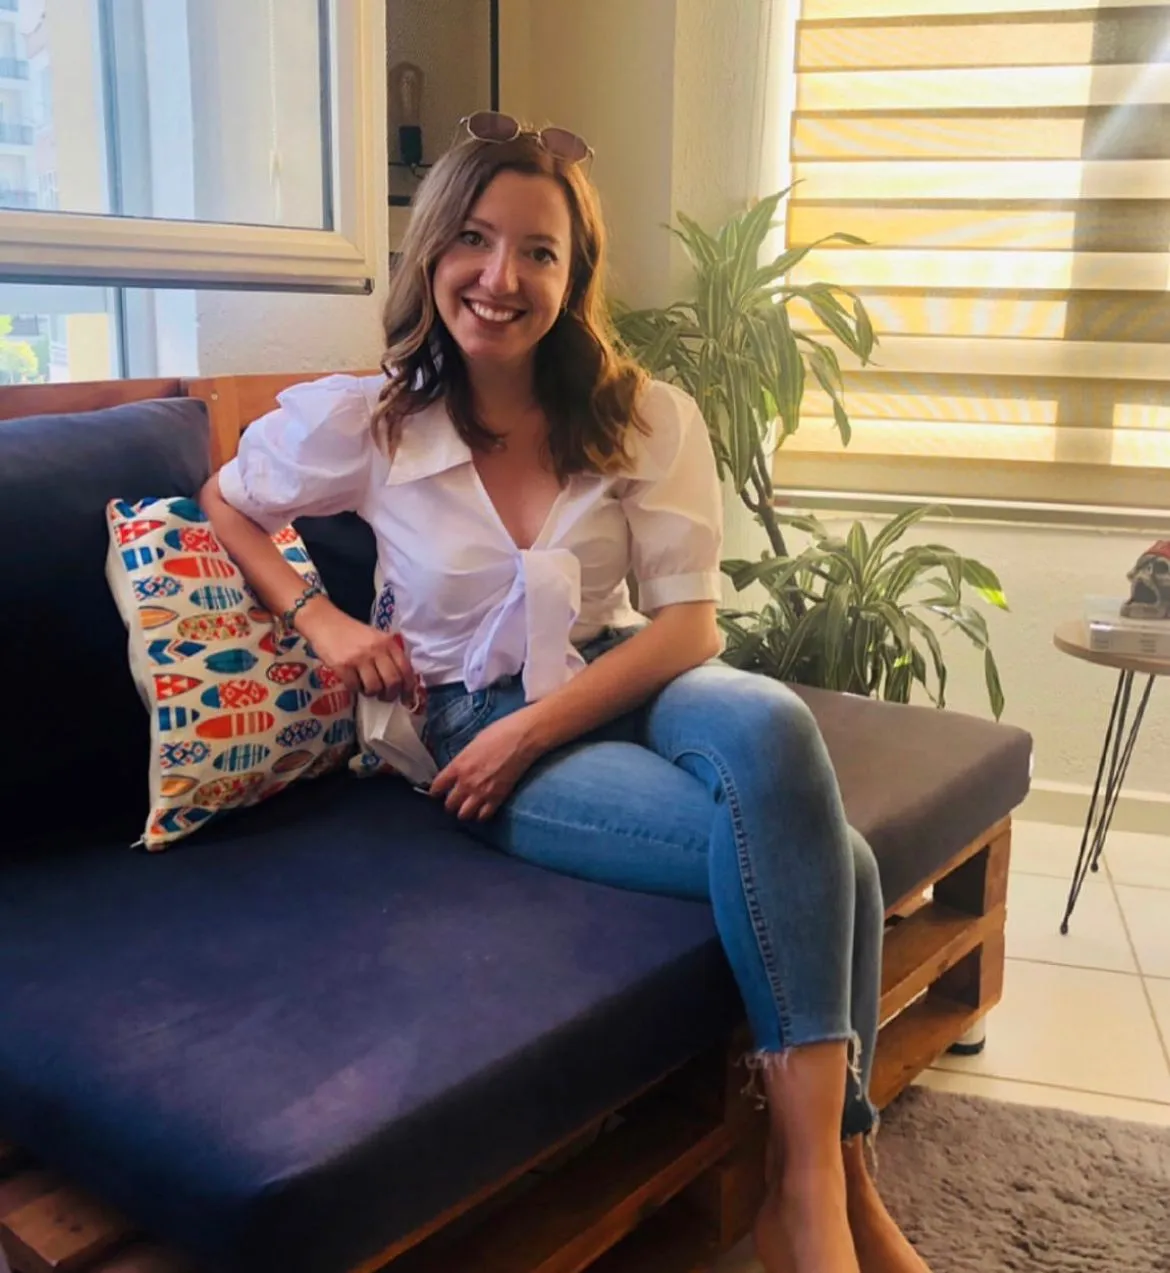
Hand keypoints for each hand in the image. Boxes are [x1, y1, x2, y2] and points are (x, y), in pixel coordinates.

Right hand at [297, 600, 416, 701]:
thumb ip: (388, 655)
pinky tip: (353, 682)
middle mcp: (377, 649)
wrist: (324, 622)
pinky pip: (354, 687)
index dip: (408, 688)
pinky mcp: (343, 665)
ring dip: (371, 693)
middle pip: (393, 681)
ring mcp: (359, 658)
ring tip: (366, 689)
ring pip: (374, 687)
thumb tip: (400, 682)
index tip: (406, 698)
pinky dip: (355, 689)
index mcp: (388, 643)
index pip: (406, 669)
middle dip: (390, 695)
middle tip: (384, 697)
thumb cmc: (351, 633)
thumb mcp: (375, 638)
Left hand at [430, 710, 541, 820]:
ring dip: (465, 811)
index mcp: (458, 765)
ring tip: (468, 807)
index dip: (435, 791)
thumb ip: (463, 760)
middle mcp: (466, 782)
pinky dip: (481, 815)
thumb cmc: (498, 733)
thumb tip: (459, 768)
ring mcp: (482, 792)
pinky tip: (483, 809)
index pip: (437, 787)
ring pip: (464, 814)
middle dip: (451, 804)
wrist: (522, 738)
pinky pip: (484, 816)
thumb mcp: (473, 744)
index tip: (437, 792)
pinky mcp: (498, 798)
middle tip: (455, 801)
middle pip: (449, 805)